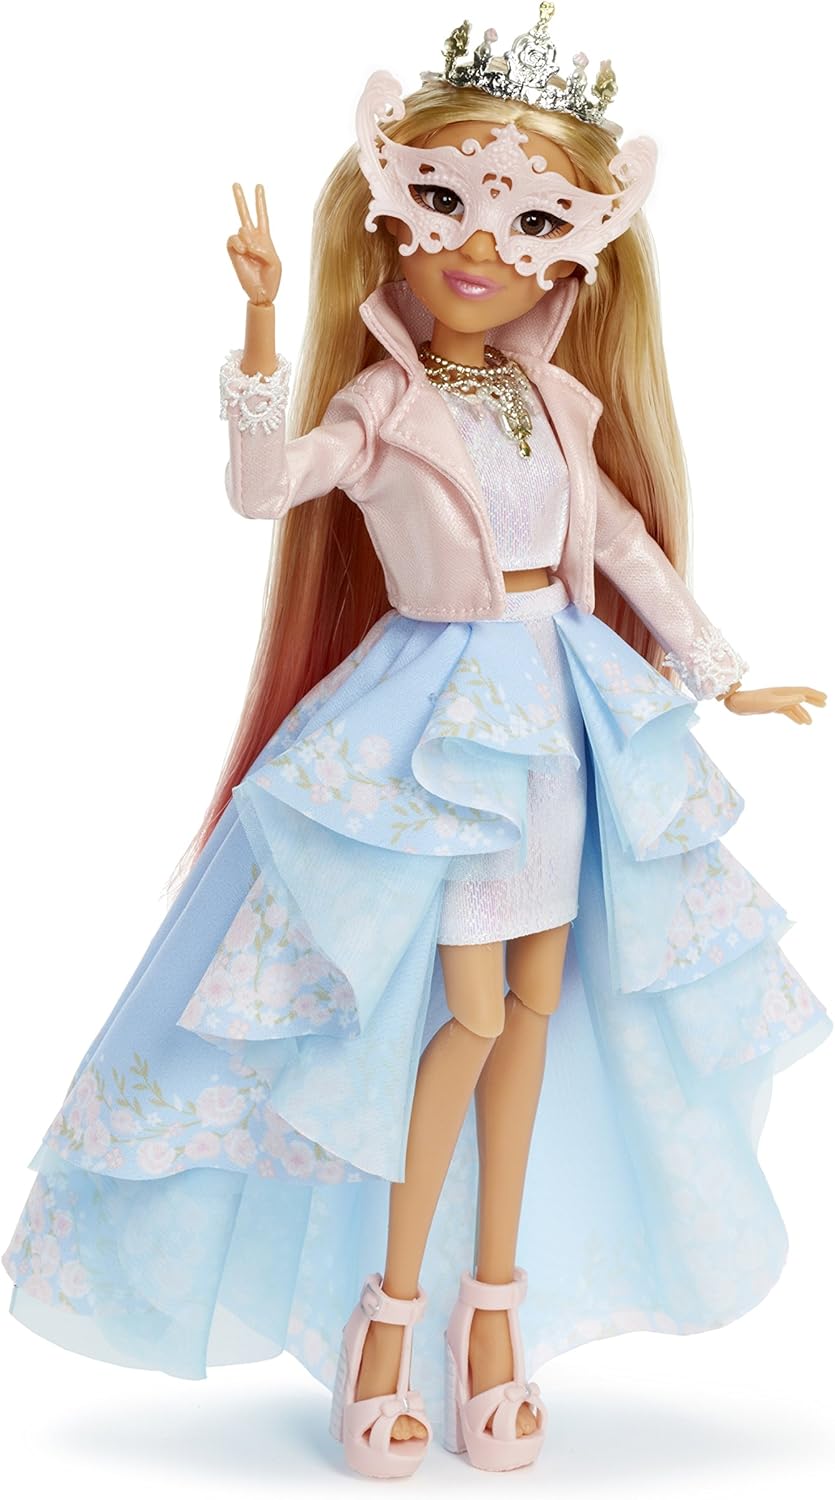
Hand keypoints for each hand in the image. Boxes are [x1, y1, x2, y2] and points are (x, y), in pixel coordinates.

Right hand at [227, 183, 280, 304]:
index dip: (260, 201)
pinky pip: (233, 238)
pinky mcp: (233, 252)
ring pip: (241, 228)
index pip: (262, 216)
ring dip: (248, 239)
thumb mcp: (275, 261)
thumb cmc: (272, 278)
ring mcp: (241, 244)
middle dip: (240, 199)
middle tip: (236, 183)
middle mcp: (252, 238)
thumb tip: (248, 245)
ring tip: (251, 252)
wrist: (262, 292)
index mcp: (265, 238)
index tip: (258, 186)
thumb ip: (263, 249)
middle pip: (245, 214)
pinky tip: (242, 251)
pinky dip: (238, 243)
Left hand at [723, 685, 826, 723]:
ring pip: (794, 706)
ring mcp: (776, 700)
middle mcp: (781, 694)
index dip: (814, 695)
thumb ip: (787, 700)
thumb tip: (803, 697)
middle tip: (824, 704)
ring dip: (803, 713)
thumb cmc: (752, 702)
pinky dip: (794, 716)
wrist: (736, 704)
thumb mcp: (771, 702)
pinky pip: (786, 711)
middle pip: (801, 696)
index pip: (803, 691)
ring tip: (810, 723)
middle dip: (813, 700)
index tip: (825, 699)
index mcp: (783, 691)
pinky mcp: (770, 707)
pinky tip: (798, 723)